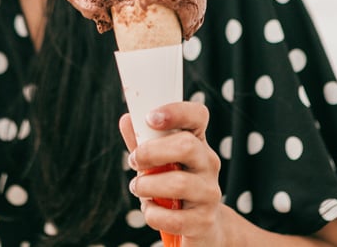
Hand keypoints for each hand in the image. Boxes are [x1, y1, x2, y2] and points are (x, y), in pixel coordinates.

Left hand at [119, 102, 222, 246]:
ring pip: (179, 183)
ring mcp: (209, 192)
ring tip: (138, 187)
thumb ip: (143, 140)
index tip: (150, 118)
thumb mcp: (159, 158)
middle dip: (151, 152)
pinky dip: (153, 214)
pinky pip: (174, 218)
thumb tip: (127, 120)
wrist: (201, 225)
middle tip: (134, 161)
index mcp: (197, 141)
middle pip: (187, 145)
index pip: (197, 115)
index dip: (176, 111)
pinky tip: (150, 210)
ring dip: (147, 185)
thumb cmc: (174, 182)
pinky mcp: (204, 221)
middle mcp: (208, 162)